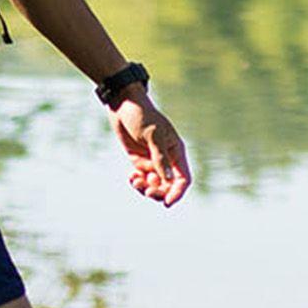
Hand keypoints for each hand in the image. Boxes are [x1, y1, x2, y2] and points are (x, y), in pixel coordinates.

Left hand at [112, 90, 190, 207]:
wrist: (123, 104)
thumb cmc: (142, 115)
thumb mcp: (153, 135)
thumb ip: (160, 158)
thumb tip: (168, 180)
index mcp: (176, 151)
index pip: (183, 179)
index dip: (178, 192)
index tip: (167, 202)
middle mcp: (167, 159)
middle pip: (169, 186)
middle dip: (159, 192)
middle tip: (147, 192)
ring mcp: (153, 161)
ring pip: (154, 185)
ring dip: (146, 188)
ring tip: (135, 181)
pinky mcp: (139, 160)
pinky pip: (141, 179)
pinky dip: (137, 182)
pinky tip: (131, 177)